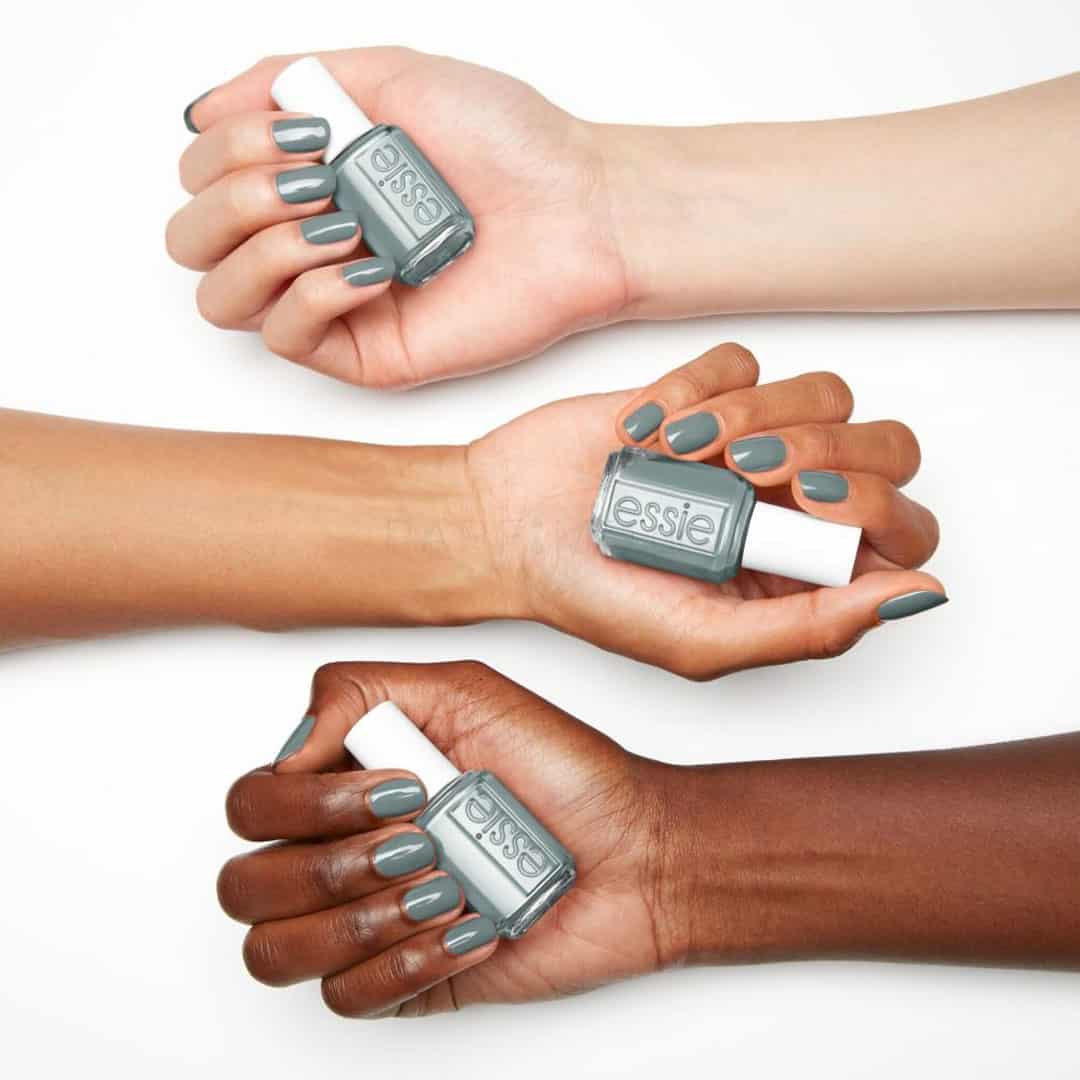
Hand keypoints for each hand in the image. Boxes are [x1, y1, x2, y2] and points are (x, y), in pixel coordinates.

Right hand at [168, 48, 625, 387]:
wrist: (578, 207)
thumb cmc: (508, 143)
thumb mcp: (388, 74)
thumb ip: (286, 80)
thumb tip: (203, 110)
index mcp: (307, 182)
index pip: (200, 183)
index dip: (225, 152)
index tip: (307, 131)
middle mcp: (309, 243)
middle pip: (191, 243)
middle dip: (231, 198)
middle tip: (314, 178)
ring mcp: (335, 303)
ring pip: (222, 298)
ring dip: (264, 244)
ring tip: (344, 218)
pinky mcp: (368, 352)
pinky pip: (289, 337)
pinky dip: (312, 292)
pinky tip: (369, 264)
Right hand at [218, 661, 678, 1016]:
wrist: (636, 852)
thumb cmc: (565, 772)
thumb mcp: (467, 693)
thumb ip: (362, 692)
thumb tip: (290, 751)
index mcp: (348, 783)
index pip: (253, 805)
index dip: (310, 806)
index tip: (404, 788)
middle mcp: (346, 852)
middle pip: (246, 886)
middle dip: (332, 866)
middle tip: (419, 841)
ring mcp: (370, 920)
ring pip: (277, 951)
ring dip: (368, 917)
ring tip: (444, 887)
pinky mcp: (404, 979)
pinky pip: (346, 997)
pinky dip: (408, 962)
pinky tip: (465, 928)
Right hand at [470, 342, 944, 678]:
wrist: (504, 526)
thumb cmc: (594, 594)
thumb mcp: (700, 641)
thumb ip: (810, 630)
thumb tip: (918, 594)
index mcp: (803, 575)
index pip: (904, 529)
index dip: (876, 505)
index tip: (805, 505)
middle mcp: (790, 507)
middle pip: (888, 448)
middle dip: (827, 450)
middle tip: (751, 471)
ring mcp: (753, 443)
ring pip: (824, 394)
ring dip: (750, 416)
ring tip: (678, 454)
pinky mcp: (709, 391)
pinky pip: (743, 361)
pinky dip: (696, 387)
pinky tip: (647, 429)